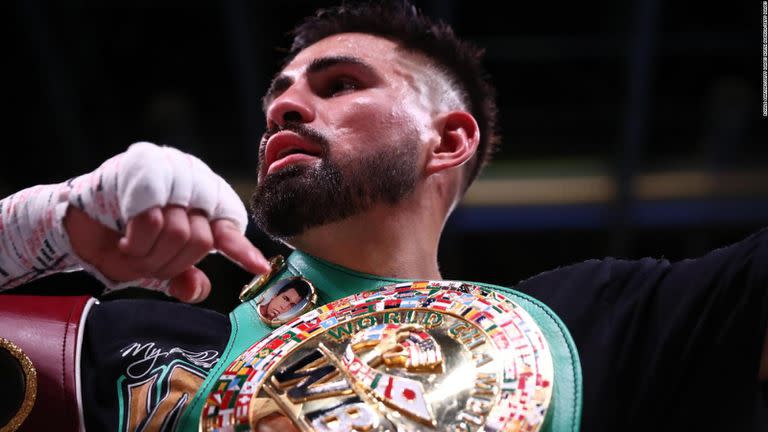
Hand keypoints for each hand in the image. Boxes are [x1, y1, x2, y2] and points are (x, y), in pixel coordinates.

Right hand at [63, 142, 270, 301]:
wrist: (74, 224)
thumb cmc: (119, 240)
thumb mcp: (154, 267)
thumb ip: (179, 277)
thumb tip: (198, 291)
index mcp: (203, 204)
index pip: (229, 229)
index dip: (243, 251)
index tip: (260, 269)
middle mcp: (193, 182)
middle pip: (201, 241)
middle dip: (169, 263)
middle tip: (143, 260)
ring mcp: (171, 171)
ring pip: (180, 232)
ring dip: (149, 253)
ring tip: (131, 245)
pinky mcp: (144, 167)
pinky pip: (153, 221)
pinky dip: (137, 240)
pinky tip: (123, 235)